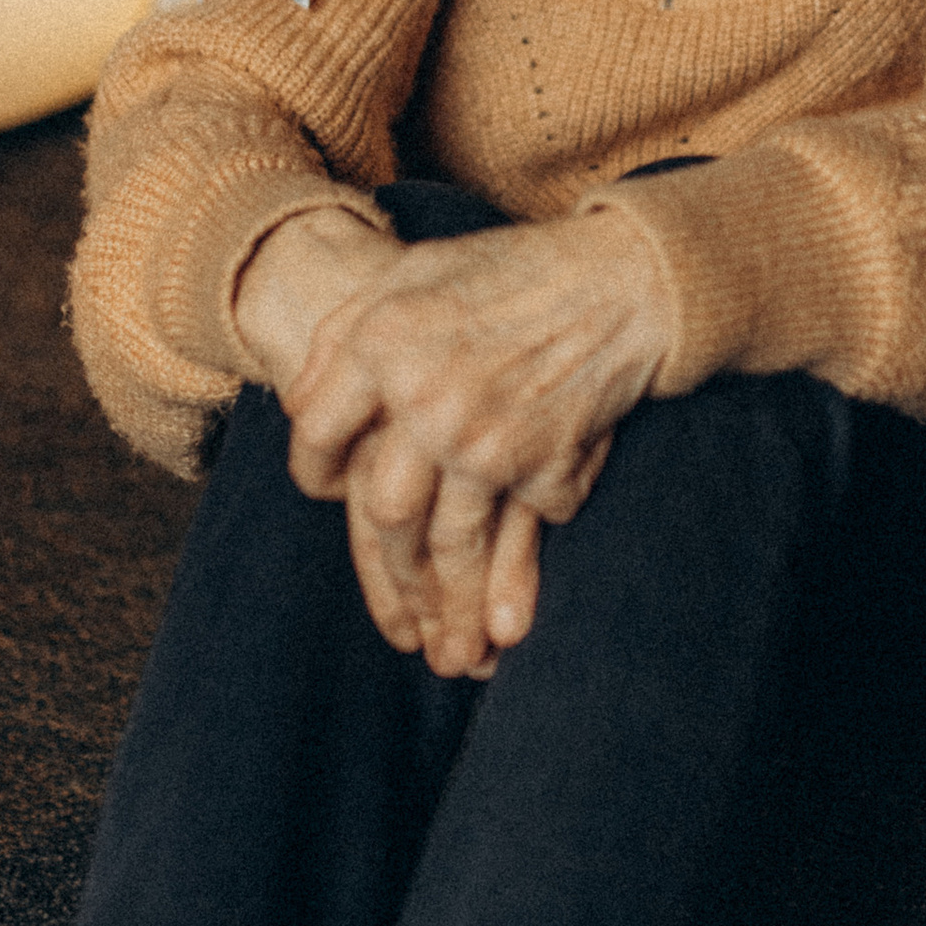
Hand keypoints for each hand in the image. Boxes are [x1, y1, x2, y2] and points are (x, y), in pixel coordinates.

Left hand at [272, 214, 670, 677]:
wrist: (621, 280)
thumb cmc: (512, 271)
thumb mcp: (410, 274)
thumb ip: (347, 336)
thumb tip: (304, 406)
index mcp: (381, 346)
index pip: (315, 431)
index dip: (313, 467)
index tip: (326, 488)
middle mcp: (426, 401)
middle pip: (382, 511)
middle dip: (387, 571)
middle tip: (394, 614)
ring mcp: (488, 442)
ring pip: (449, 544)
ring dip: (448, 605)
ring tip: (450, 655)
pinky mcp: (545, 466)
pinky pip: (523, 531)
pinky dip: (520, 573)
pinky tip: (511, 622)